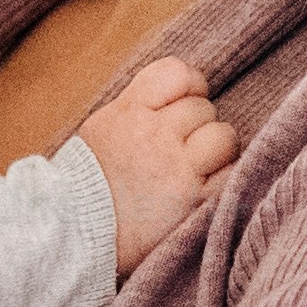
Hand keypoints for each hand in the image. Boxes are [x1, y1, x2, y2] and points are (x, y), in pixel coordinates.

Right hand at [77, 55, 242, 268]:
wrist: (75, 233)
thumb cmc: (88, 183)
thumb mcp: (103, 128)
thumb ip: (138, 107)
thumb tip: (177, 94)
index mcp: (130, 111)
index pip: (178, 73)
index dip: (189, 86)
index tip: (183, 103)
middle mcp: (156, 134)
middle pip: (203, 108)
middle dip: (196, 126)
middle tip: (179, 150)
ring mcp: (178, 168)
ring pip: (224, 137)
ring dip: (216, 150)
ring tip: (197, 168)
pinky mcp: (195, 201)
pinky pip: (231, 173)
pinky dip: (223, 178)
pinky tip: (205, 188)